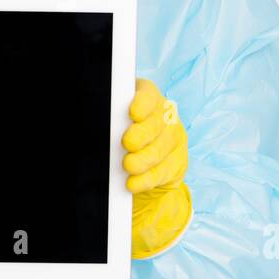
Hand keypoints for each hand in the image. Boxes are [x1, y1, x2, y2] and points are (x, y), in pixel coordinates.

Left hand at [121, 78, 192, 258]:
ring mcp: (174, 138)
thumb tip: (101, 126)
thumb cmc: (122, 132)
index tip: (133, 113)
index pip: (148, 96)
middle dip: (141, 135)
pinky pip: (163, 172)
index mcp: (148, 98)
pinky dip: (146, 180)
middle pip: (156, 124)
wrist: (143, 158)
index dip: (142, 103)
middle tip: (127, 144)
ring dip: (143, 160)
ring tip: (128, 166)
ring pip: (160, 150)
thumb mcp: (116, 121)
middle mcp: (165, 116)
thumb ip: (112, 120)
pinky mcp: (178, 161)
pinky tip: (133, 183)